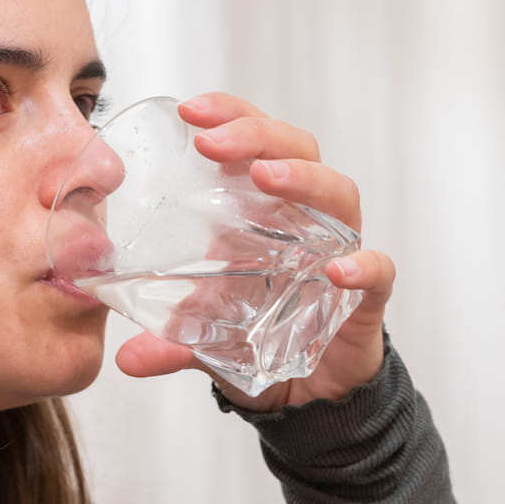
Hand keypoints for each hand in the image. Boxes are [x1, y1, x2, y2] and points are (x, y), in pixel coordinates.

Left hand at [112, 91, 396, 411]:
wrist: (307, 393)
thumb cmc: (259, 338)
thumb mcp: (203, 338)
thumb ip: (169, 342)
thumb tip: (126, 358)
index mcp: (265, 210)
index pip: (255, 141)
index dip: (229, 115)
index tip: (190, 110)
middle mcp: (307, 219)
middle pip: (298, 150)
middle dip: (257, 135)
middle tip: (213, 142)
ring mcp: (340, 253)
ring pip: (338, 194)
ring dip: (303, 178)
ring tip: (266, 176)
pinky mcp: (366, 298)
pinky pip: (379, 271)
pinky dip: (363, 266)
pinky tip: (338, 269)